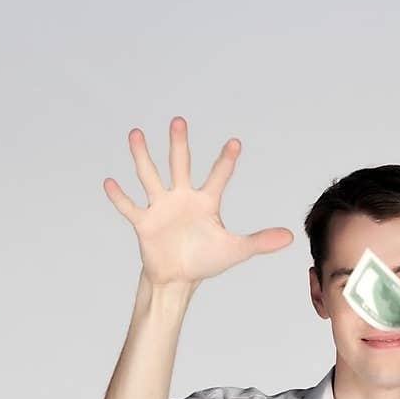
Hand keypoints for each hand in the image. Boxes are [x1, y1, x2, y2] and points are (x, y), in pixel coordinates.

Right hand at [103, 115, 293, 286]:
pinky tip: (109, 181)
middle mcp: (182, 198)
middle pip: (180, 165)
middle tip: (179, 121)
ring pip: (150, 177)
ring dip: (142, 157)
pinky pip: (130, 207)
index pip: (218, 177)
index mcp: (206, 202)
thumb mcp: (236, 251)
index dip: (226, 161)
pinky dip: (119, 197)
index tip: (235, 142)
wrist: (178, 277)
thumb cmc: (205, 260)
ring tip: (136, 134)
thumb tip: (291, 237)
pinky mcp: (144, 223)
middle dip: (179, 145)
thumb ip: (260, 242)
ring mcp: (161, 208)